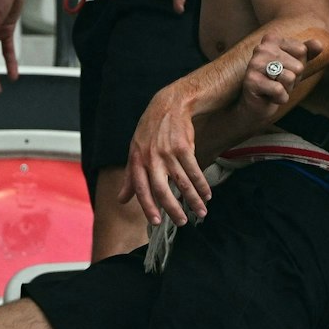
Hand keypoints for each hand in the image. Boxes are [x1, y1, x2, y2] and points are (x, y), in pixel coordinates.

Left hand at [121, 87, 208, 226]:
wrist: (168, 106)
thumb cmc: (150, 131)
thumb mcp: (135, 152)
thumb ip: (129, 177)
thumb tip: (121, 200)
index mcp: (137, 161)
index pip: (141, 188)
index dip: (148, 206)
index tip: (156, 222)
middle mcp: (151, 158)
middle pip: (161, 189)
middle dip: (172, 209)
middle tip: (182, 222)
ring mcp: (168, 152)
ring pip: (182, 182)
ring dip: (193, 200)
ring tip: (201, 212)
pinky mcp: (184, 147)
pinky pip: (194, 170)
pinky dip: (202, 184)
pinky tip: (207, 194)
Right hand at [239, 34, 317, 114]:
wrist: (259, 103)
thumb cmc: (279, 80)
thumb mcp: (297, 64)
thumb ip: (308, 52)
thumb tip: (319, 44)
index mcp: (272, 39)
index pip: (302, 50)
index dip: (299, 65)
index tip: (286, 70)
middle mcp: (261, 48)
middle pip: (298, 66)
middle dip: (293, 79)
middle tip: (279, 82)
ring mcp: (255, 64)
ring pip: (290, 77)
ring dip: (287, 89)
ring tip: (274, 88)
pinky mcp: (251, 81)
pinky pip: (279, 90)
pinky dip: (280, 98)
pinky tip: (269, 96)